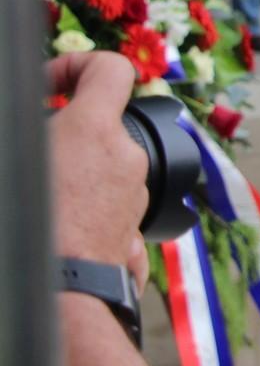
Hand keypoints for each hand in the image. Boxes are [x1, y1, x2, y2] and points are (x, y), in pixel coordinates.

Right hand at [47, 53, 149, 289]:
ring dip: (76, 172)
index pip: (111, 69)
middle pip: (104, 122)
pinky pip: (109, 206)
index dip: (77, 66)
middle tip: (30, 153)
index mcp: (95, 130)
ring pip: (107, 166)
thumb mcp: (18, 160)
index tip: (45, 89)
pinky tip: (57, 227)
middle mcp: (126, 157)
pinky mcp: (135, 231)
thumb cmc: (30, 227)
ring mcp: (136, 196)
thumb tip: (37, 128)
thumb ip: (24, 133)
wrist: (58, 298)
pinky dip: (86, 208)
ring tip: (38, 199)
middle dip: (66, 132)